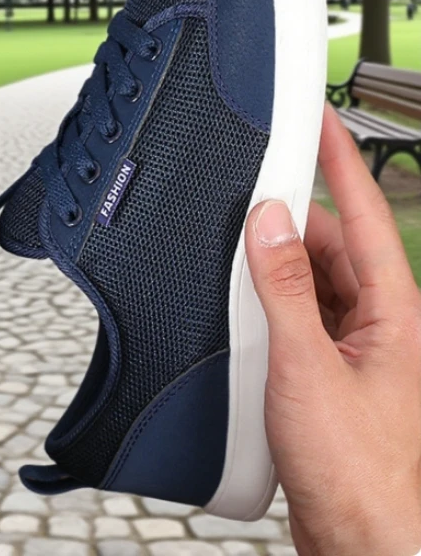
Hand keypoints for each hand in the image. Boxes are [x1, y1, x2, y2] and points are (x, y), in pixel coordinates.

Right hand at [244, 104, 420, 555]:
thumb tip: (267, 223)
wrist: (363, 544)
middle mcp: (377, 321)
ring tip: (238, 253)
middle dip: (290, 217)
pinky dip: (270, 301)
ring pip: (311, 278)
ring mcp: (353, 345)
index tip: (318, 117)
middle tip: (248, 193)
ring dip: (276, 264)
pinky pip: (298, 312)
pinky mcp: (327, 368)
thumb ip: (284, 288)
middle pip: (333, 242)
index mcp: (393, 310)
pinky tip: (244, 305)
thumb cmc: (361, 473)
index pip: (366, 211)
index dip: (341, 158)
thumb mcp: (310, 366)